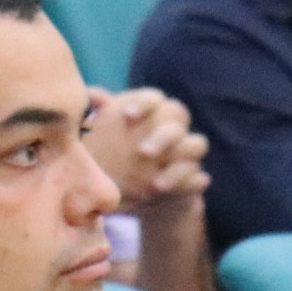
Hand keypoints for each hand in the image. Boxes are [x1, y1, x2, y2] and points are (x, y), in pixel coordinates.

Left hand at [84, 86, 208, 209]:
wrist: (132, 195)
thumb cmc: (114, 159)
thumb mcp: (101, 140)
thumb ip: (98, 116)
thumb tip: (92, 95)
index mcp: (151, 112)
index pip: (154, 98)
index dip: (145, 103)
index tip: (127, 116)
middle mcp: (172, 128)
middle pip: (179, 116)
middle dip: (163, 134)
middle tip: (143, 152)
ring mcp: (185, 153)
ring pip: (196, 145)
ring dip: (179, 163)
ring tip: (156, 184)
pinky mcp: (192, 179)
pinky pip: (199, 178)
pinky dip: (189, 185)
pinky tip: (171, 194)